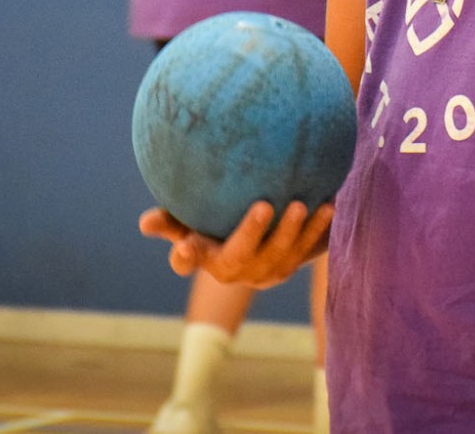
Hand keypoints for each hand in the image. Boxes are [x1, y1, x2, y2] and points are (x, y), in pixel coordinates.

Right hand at [138, 200, 331, 285]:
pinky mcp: (288, 266)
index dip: (186, 255)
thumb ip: (171, 220)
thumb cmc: (214, 218)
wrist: (257, 234)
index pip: (188, 259)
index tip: (183, 246)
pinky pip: (304, 250)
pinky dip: (316, 231)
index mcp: (204, 254)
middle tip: (264, 206)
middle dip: (252, 234)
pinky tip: (328, 204)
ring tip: (302, 205)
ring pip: (279, 256)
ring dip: (292, 233)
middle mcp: (233, 269)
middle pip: (241, 257)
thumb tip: (145, 224)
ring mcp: (264, 271)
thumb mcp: (192, 217)